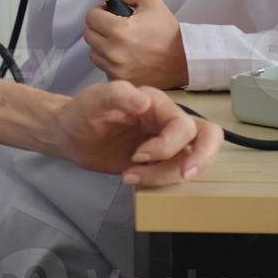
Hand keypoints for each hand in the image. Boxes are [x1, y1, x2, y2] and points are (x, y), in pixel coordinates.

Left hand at [54, 80, 221, 186]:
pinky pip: (174, 173)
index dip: (168, 145)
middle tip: (184, 174)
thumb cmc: (82, 112)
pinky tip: (130, 178)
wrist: (70, 135)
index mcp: (157, 103)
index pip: (183, 124)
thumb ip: (117, 95)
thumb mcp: (94, 100)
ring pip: (190, 161)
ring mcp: (165, 143)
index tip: (138, 155)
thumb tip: (144, 101)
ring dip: (166, 176)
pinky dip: (158, 182)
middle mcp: (166, 121)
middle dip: (200, 158)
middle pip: (207, 136)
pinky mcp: (157, 162)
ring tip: (130, 176)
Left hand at [84, 0, 188, 89]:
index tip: (112, 14)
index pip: (91, 17)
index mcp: (119, 29)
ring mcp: (115, 68)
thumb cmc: (167, 30)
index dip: (101, 12)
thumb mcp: (148, 0)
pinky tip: (125, 56)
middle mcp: (114, 51)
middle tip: (116, 26)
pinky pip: (103, 67)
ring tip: (122, 42)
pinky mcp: (119, 79)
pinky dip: (109, 61)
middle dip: (100, 27)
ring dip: (102, 44)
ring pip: (93, 52)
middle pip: (89, 34)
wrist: (184, 59)